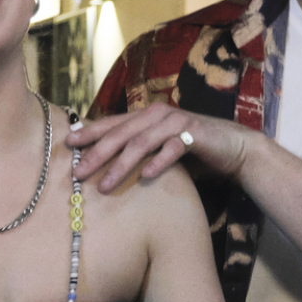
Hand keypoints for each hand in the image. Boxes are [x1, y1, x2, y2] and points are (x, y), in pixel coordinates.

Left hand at [69, 103, 256, 192]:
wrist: (233, 147)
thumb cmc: (192, 151)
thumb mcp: (160, 149)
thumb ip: (138, 151)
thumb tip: (104, 165)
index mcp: (146, 116)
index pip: (112, 123)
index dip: (89, 133)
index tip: (69, 145)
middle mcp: (157, 115)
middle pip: (121, 134)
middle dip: (97, 154)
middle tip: (78, 172)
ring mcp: (176, 123)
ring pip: (141, 143)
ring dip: (121, 165)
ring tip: (105, 185)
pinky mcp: (195, 135)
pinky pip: (172, 149)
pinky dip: (158, 162)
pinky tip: (146, 176)